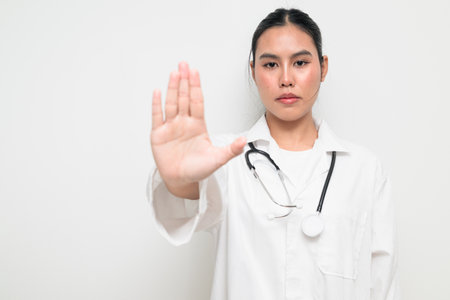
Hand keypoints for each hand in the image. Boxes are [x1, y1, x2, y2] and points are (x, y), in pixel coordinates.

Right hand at [151, 62, 245, 197]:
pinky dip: (157, 105)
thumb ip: (231, 149)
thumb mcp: (218, 159)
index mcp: (198, 125)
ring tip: (174, 74)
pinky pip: (157, 117)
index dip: (196, 86)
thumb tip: (244, 140)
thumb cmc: (199, 169)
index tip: (195, 72)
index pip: (197, 101)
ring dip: (173, 88)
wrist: (182, 181)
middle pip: (184, 98)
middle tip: (184, 65)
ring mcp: (171, 127)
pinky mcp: (158, 135)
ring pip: (172, 103)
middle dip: (184, 81)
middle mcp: (184, 122)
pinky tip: (158, 92)